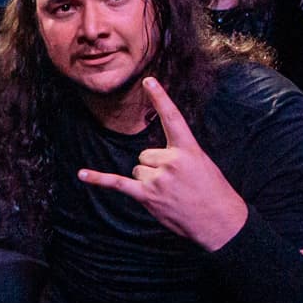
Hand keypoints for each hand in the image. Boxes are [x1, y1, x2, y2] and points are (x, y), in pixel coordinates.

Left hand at [75, 78, 247, 250]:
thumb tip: (152, 159)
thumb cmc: (212, 192)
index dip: (160, 98)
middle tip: (176, 183)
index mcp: (188, 148)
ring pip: (137, 170)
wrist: (220, 222)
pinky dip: (99, 179)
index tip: (148, 81)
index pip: (172, 118)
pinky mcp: (148, 196)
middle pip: (145, 154)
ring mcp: (159, 178)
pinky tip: (82, 174)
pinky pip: (118, 183)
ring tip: (169, 193)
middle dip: (155, 167)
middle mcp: (171, 160)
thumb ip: (179, 155)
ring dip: (148, 182)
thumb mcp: (202, 164)